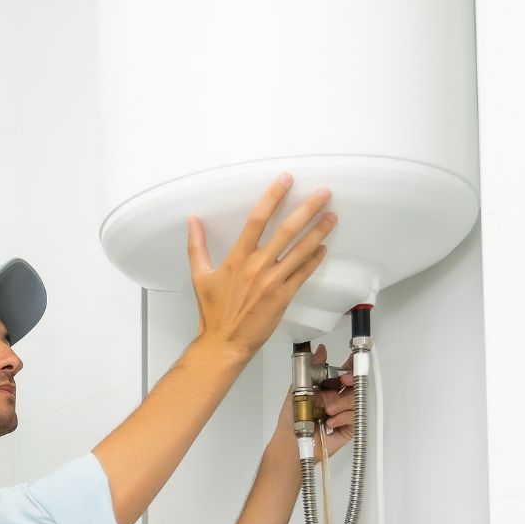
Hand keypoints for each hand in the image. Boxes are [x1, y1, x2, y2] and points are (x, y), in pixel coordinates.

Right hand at [187, 172, 338, 356]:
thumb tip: (192, 220)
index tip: (286, 181)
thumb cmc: (213, 312)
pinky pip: (303, 274)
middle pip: (286, 231)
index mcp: (237, 258)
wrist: (224, 343)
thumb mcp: (200, 275)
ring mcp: (272, 282)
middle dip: (307, 210)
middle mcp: (257, 266)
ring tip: (332, 217)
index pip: (257, 220)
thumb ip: (197, 246)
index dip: (273, 197)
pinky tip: (323, 248)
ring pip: (300, 251)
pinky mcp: (283, 297)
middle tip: (324, 194)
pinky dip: (314, 259)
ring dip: (318, 232)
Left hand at [272, 344, 356, 461]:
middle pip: (354, 386)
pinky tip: (330, 423)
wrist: (292, 441)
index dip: (350, 367)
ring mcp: (344, 415)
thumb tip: (321, 349)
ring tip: (328, 411)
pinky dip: (343, 418)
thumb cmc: (293, 417)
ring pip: (355, 401)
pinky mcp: (348, 429)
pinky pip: (354, 418)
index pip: (343, 376)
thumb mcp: (300, 388)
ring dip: (342, 403)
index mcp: (327, 391)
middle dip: (351, 380)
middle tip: (344, 380)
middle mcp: (337, 401)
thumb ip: (312, 368)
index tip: (352, 360)